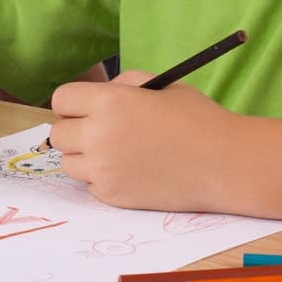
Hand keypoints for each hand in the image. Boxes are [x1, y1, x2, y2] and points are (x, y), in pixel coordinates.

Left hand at [49, 69, 242, 210]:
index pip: (61, 99)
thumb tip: (95, 96)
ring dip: (84, 157)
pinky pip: (89, 185)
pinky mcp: (113, 196)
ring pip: (68, 163)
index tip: (87, 107)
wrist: (224, 164)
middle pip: (58, 134)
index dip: (74, 102)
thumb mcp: (159, 85)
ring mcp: (104, 169)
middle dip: (75, 130)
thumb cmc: (196, 119)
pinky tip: (130, 170)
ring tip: (116, 152)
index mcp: (108, 102)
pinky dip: (102, 178)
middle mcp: (99, 135)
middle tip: (100, 131)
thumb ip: (122, 85)